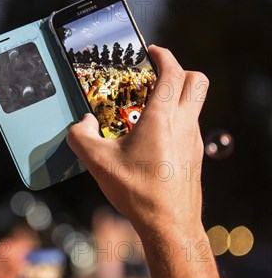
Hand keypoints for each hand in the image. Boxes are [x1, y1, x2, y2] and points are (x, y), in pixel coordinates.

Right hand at [66, 45, 208, 239]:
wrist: (169, 225)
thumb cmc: (138, 192)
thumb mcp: (98, 161)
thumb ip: (81, 136)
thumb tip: (81, 125)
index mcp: (162, 117)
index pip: (173, 71)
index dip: (163, 55)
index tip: (150, 52)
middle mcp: (184, 123)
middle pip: (197, 80)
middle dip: (179, 69)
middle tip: (156, 74)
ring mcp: (193, 140)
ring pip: (196, 103)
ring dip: (177, 95)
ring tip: (148, 107)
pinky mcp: (195, 155)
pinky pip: (190, 125)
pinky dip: (176, 119)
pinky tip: (152, 138)